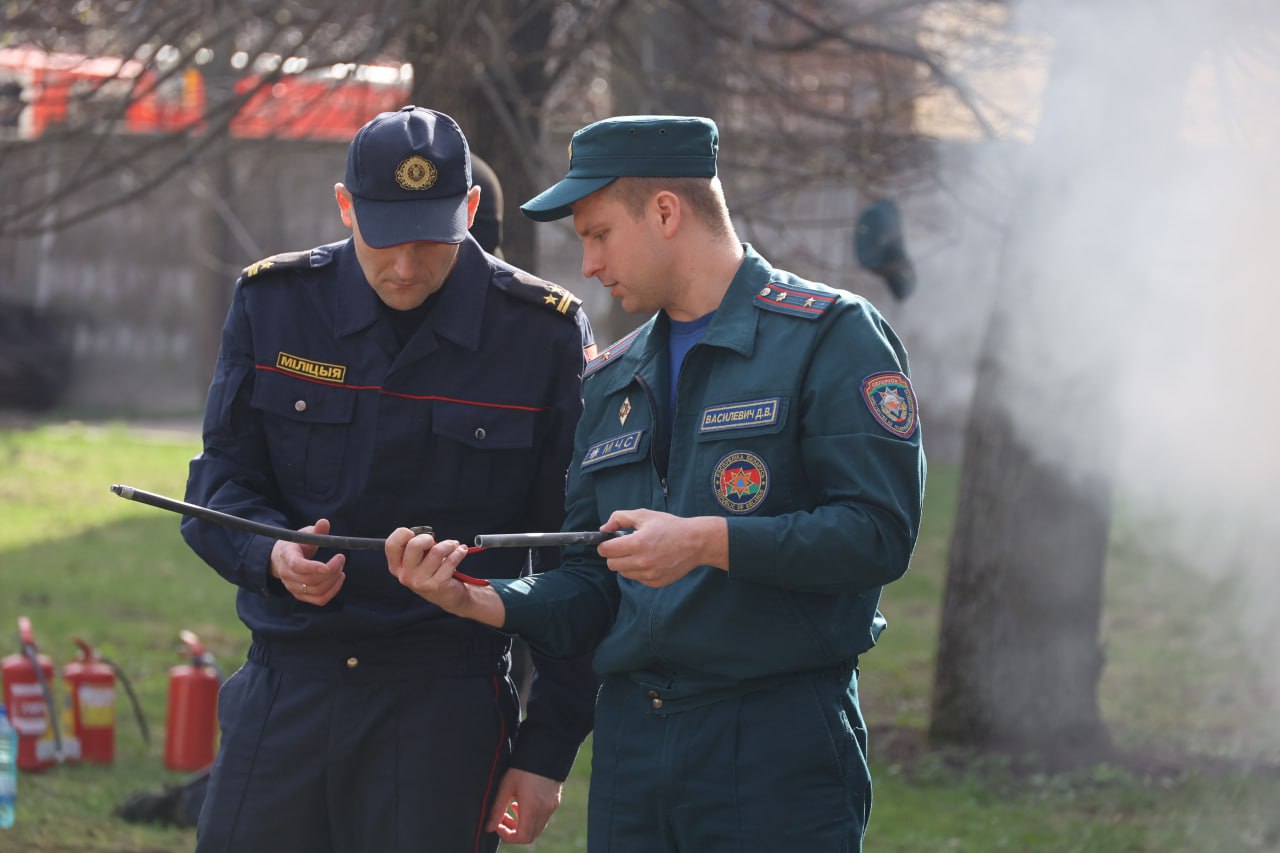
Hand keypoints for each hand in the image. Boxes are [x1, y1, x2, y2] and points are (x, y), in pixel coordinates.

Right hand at [270, 518, 345, 604]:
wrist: (282, 559)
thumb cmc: (296, 544)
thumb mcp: (304, 534)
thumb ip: (315, 530)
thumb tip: (324, 522)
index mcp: (287, 557)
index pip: (297, 566)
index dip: (313, 567)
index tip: (327, 566)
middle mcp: (287, 575)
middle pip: (311, 580)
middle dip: (331, 570)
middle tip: (341, 558)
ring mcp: (293, 588)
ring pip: (317, 591)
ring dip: (334, 580)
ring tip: (340, 568)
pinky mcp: (301, 596)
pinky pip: (320, 600)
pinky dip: (333, 591)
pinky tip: (339, 578)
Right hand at [385, 527, 471, 610]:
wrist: (449, 596)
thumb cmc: (433, 571)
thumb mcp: (420, 559)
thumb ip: (417, 546)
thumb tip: (427, 535)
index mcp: (397, 566)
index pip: (391, 544)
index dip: (403, 533)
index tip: (414, 533)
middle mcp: (405, 576)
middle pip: (414, 545)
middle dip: (428, 538)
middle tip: (434, 542)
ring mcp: (420, 582)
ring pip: (437, 551)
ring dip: (449, 544)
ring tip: (454, 546)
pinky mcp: (437, 585)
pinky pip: (451, 560)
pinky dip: (459, 552)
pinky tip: (461, 551)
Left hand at [486, 767, 562, 843]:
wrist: (545, 750)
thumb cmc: (522, 767)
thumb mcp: (506, 786)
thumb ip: (497, 809)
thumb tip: (489, 827)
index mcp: (532, 808)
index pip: (522, 837)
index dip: (508, 836)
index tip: (498, 825)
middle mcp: (544, 810)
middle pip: (530, 835)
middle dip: (514, 831)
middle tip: (503, 818)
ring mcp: (551, 807)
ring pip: (537, 828)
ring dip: (522, 825)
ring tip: (512, 808)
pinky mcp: (554, 801)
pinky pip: (542, 818)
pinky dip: (531, 817)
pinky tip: (522, 802)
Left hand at [596, 509, 727, 586]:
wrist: (695, 543)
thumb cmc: (670, 527)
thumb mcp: (644, 515)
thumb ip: (620, 518)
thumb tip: (604, 529)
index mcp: (637, 543)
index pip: (606, 551)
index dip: (605, 545)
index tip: (609, 541)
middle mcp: (642, 562)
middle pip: (612, 564)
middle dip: (614, 555)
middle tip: (624, 547)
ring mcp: (649, 574)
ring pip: (623, 573)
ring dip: (626, 564)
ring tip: (640, 552)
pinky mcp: (656, 582)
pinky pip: (637, 579)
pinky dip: (638, 571)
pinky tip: (650, 560)